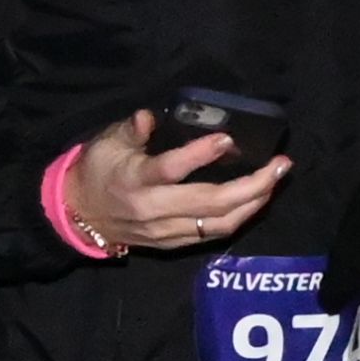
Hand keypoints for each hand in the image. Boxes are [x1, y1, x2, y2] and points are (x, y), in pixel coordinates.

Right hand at [56, 105, 288, 254]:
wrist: (80, 215)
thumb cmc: (97, 170)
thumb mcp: (106, 142)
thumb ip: (130, 130)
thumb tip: (148, 117)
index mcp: (135, 181)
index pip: (170, 170)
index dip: (199, 155)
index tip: (226, 139)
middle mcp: (154, 210)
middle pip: (209, 202)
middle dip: (252, 185)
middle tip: (280, 164)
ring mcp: (166, 231)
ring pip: (218, 223)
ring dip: (254, 204)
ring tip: (276, 181)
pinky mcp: (174, 243)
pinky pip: (213, 234)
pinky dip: (240, 218)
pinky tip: (257, 200)